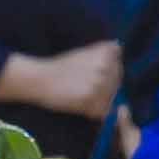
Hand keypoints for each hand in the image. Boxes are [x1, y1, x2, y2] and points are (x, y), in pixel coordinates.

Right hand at [0, 40, 123, 114]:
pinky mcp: (91, 99)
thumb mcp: (85, 52)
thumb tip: (120, 47)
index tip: (91, 75)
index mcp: (106, 52)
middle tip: (83, 87)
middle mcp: (106, 66)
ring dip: (99, 102)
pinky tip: (80, 104)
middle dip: (105, 89)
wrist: (39, 78)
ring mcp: (99, 83)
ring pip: (111, 99)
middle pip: (116, 84)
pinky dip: (93, 112)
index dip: (107, 74)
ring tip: (80, 95)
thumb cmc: (61, 66)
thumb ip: (104, 52)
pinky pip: (102, 112)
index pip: (118, 67)